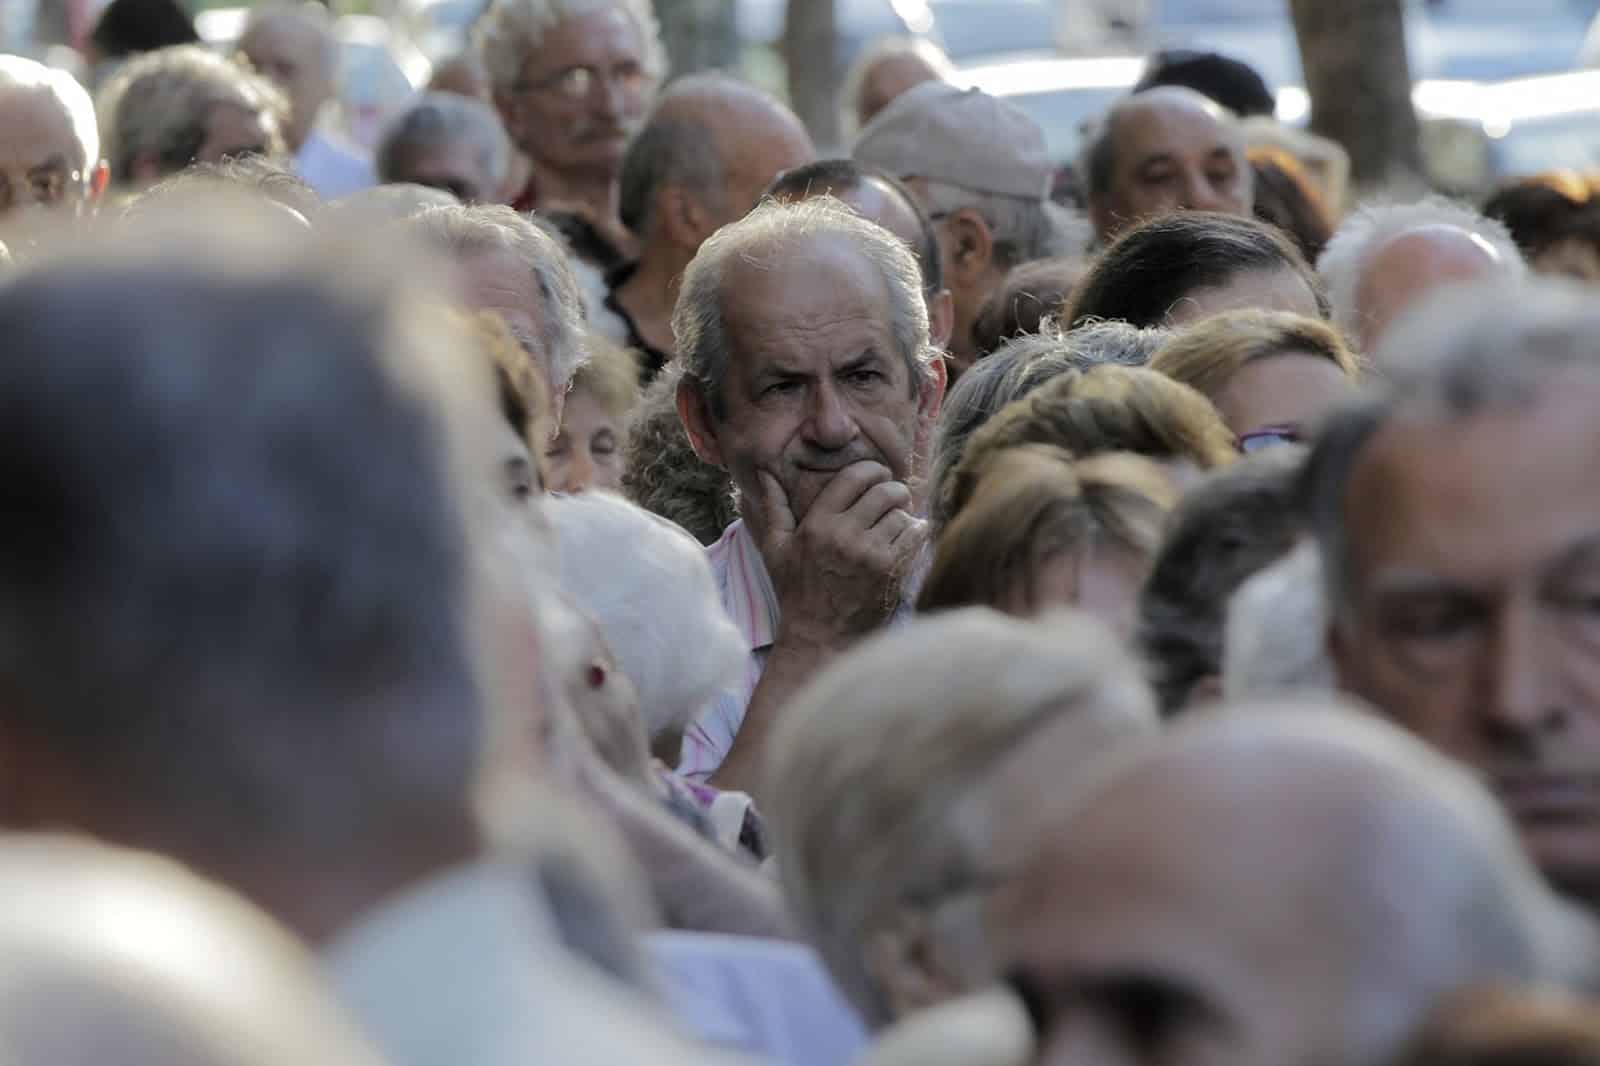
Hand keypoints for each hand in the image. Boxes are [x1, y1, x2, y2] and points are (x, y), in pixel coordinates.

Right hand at [755, 461, 926, 649]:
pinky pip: (914, 535)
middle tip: (893, 496)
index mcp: (817, 525)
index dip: (871, 470)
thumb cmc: (796, 591)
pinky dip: (916, 531)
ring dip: (903, 514)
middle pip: (883, 491)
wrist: (821, 636)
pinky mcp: (891, 571)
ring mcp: (870, 554)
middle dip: (893, 489)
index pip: (853, 477)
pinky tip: (908, 535)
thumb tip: (765, 474)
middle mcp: (844, 535)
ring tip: (896, 521)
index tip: (876, 475)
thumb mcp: (776, 549)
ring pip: (901, 513)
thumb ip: (773, 508)